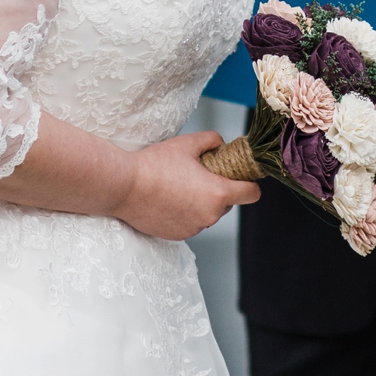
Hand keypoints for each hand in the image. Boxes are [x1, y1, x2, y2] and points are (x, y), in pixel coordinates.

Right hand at [113, 131, 260, 240]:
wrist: (123, 187)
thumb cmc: (155, 164)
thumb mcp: (188, 143)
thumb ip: (213, 140)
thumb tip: (221, 144)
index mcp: (218, 193)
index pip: (252, 194)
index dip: (249, 183)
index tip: (241, 176)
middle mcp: (210, 216)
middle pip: (228, 203)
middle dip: (219, 189)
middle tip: (200, 174)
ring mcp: (193, 228)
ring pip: (208, 213)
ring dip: (202, 202)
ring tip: (180, 186)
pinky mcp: (177, 236)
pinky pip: (191, 223)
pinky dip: (186, 213)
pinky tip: (169, 199)